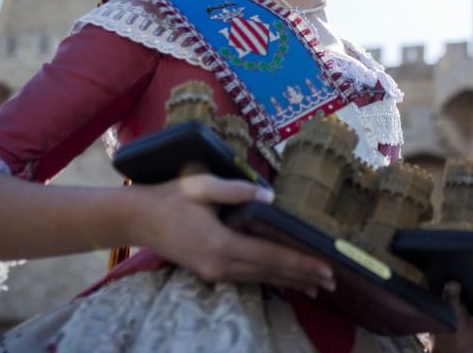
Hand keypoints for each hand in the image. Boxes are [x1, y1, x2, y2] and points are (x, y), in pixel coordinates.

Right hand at [127, 174, 334, 296]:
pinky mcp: (210, 272)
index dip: (300, 262)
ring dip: (289, 281)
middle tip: (333, 280)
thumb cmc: (171, 197)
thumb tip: (271, 197)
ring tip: (317, 287)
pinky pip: (248, 278)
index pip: (270, 255)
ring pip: (260, 278)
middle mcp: (220, 264)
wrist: (139, 219)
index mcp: (221, 244)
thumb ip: (237, 191)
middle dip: (303, 277)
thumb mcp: (203, 185)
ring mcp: (214, 272)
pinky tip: (284, 280)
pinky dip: (270, 279)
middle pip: (270, 272)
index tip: (326, 267)